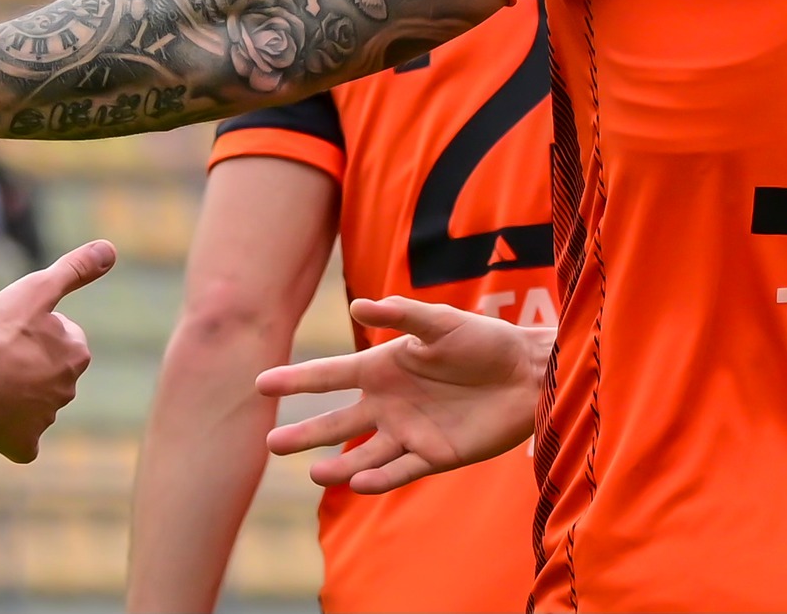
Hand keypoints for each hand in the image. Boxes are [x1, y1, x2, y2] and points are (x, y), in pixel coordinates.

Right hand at [0, 239, 116, 461]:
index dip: (41, 331)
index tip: (19, 329)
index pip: (66, 340)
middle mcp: (67, 390)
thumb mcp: (40, 288)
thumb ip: (76, 268)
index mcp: (76, 355)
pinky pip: (23, 443)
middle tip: (3, 354)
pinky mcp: (23, 444)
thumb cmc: (3, 331)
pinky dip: (14, 436)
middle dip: (33, 364)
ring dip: (19, 396)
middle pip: (51, 373)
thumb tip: (110, 249)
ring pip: (36, 406)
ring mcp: (44, 419)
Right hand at [257, 296, 548, 493]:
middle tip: (270, 444)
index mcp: (382, 367)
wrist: (525, 375)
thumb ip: (403, 315)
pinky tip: (359, 482)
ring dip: (338, 466)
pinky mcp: (434, 455)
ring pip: (363, 454)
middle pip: (336, 422)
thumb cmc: (482, 339)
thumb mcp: (441, 322)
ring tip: (314, 473)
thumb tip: (357, 304)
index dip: (296, 378)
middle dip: (304, 433)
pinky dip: (379, 478)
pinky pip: (400, 470)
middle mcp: (388, 403)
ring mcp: (408, 431)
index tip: (260, 383)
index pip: (329, 375)